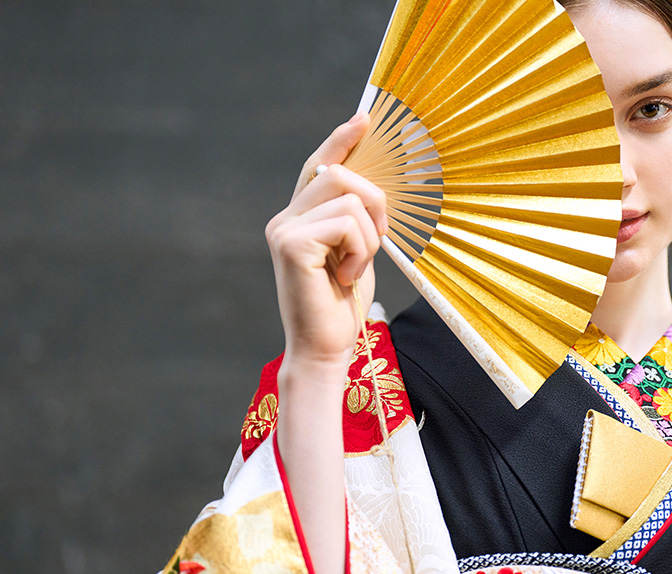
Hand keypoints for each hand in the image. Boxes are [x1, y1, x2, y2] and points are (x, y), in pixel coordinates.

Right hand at [266, 113, 387, 371]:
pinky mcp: (291, 243)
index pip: (318, 166)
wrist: (324, 349)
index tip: (364, 118)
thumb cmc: (341, 307)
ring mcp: (284, 229)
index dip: (340, 140)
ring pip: (349, 197)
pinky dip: (361, 252)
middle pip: (339, 172)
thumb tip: (371, 185)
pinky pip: (348, 223)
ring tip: (355, 269)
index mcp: (299, 218)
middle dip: (374, 202)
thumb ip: (354, 220)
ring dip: (370, 236)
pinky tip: (346, 278)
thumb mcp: (354, 254)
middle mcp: (285, 218)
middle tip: (379, 241)